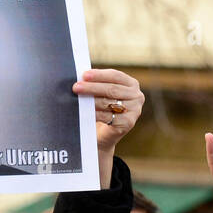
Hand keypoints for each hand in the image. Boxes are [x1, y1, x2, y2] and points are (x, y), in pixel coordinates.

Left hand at [73, 68, 142, 188]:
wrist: (98, 140)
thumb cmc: (94, 113)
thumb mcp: (96, 96)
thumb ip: (94, 84)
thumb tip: (77, 72)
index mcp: (131, 84)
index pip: (115, 75)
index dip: (98, 74)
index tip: (82, 74)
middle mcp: (138, 96)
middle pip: (112, 89)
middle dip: (92, 88)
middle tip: (74, 87)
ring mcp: (136, 111)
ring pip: (111, 102)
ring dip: (92, 100)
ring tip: (76, 98)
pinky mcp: (129, 124)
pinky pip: (112, 117)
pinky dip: (98, 114)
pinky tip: (86, 114)